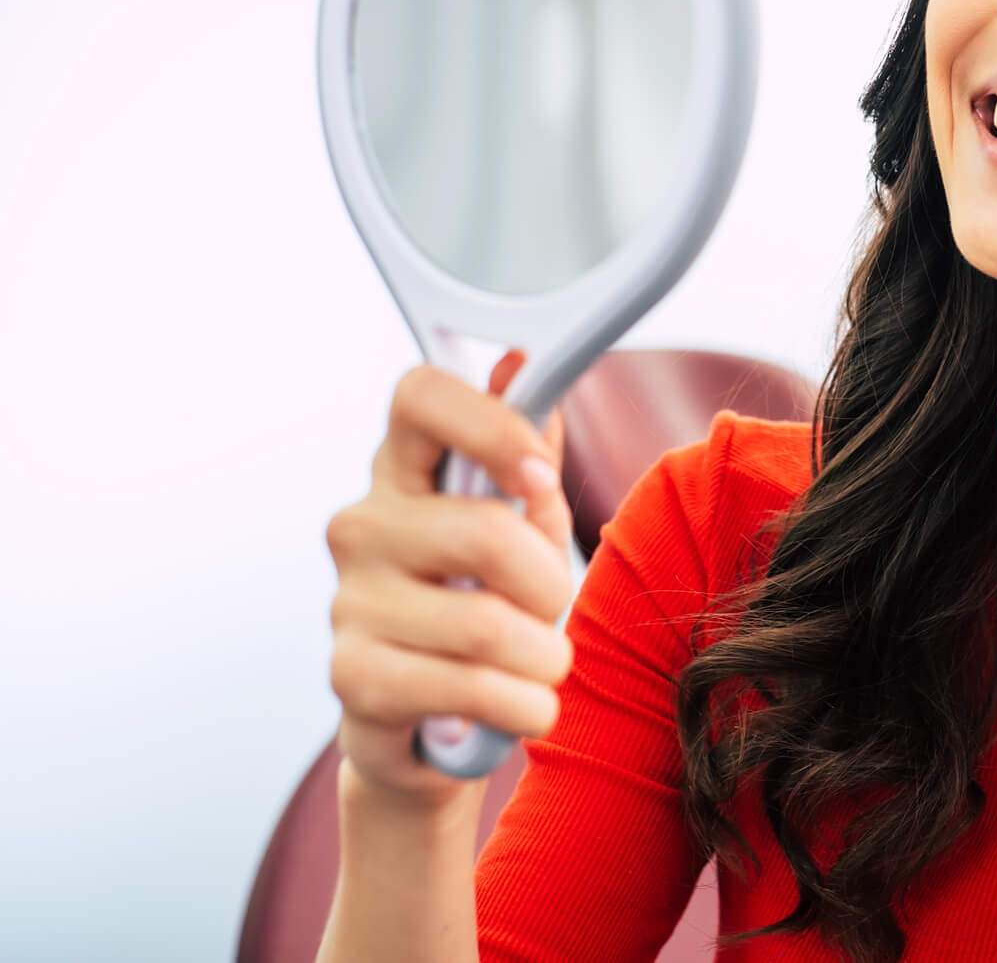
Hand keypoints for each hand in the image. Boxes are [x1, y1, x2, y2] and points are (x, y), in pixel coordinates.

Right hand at [325, 350, 572, 809]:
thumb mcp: (524, 528)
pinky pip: (469, 687)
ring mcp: (350, 600)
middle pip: (486, 533)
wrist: (436, 726)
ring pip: (488, 625)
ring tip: (541, 669)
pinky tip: (523, 707)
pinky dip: (521, 705)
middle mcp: (364, 525)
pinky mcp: (352, 677)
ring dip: (544, 659)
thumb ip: (528, 457)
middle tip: (550, 609)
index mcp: (407, 471)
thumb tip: (517, 365)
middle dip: (550, 584)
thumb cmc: (487, 608)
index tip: (539, 474)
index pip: (420, 395)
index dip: (491, 424)